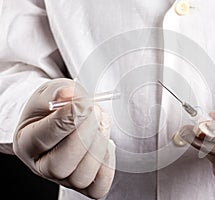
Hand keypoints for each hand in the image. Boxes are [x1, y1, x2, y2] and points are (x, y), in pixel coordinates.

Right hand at [13, 78, 114, 198]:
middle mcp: (42, 166)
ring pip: (82, 176)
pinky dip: (107, 163)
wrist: (63, 117)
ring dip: (98, 145)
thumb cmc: (54, 107)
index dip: (65, 121)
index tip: (82, 104)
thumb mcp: (51, 93)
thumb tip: (69, 95)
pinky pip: (99, 185)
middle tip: (94, 112)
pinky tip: (105, 141)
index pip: (42, 138)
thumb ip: (58, 92)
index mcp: (26, 142)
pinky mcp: (85, 183)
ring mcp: (64, 178)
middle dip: (84, 135)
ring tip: (100, 120)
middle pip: (60, 165)